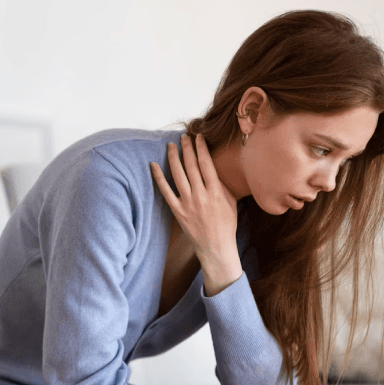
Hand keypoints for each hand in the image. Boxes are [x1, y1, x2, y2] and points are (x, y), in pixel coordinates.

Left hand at [150, 134, 238, 261]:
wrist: (216, 248)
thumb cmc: (226, 225)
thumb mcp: (230, 202)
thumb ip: (221, 185)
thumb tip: (213, 168)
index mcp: (216, 192)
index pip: (206, 164)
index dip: (201, 148)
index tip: (198, 137)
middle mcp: (201, 195)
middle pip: (191, 165)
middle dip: (187, 148)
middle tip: (184, 136)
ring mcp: (188, 203)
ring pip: (178, 174)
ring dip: (173, 157)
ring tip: (171, 145)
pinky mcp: (178, 212)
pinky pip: (165, 191)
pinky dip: (158, 177)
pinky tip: (153, 165)